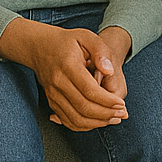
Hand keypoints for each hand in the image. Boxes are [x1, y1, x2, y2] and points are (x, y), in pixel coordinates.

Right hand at [0, 18, 127, 131]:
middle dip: (105, 114)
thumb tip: (109, 70)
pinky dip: (84, 126)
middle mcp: (58, 83)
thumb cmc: (66, 41)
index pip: (90, 91)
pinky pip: (68, 121)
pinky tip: (98, 122)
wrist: (40, 47)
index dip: (108, 101)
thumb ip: (100, 51)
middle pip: (83, 107)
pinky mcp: (52, 102)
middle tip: (121, 113)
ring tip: (113, 119)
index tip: (121, 103)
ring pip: (75, 118)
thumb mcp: (86, 36)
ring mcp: (53, 95)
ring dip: (97, 123)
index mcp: (68, 66)